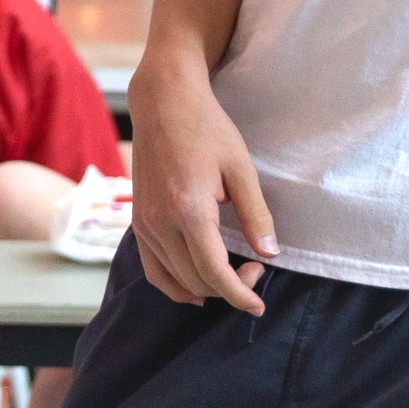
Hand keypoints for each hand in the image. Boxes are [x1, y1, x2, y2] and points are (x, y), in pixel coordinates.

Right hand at [124, 44, 274, 312]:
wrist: (163, 103)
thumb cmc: (207, 129)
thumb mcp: (241, 169)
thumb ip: (256, 216)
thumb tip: (270, 255)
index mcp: (189, 210)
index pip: (215, 273)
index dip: (240, 296)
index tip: (260, 304)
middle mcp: (161, 223)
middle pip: (196, 280)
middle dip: (229, 288)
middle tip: (255, 269)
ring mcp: (144, 224)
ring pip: (174, 280)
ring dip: (205, 288)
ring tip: (232, 275)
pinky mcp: (138, 221)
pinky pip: (153, 269)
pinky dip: (173, 285)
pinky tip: (195, 288)